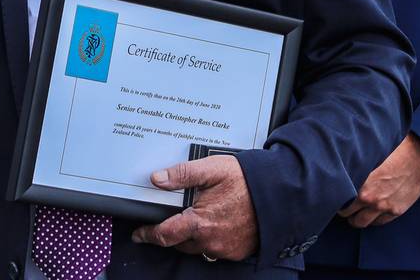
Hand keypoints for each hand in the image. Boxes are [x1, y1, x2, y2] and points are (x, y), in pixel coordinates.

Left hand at [130, 155, 256, 260]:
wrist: (280, 195)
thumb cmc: (247, 180)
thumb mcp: (212, 169)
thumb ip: (182, 174)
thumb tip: (157, 178)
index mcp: (200, 223)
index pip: (165, 235)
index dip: (148, 235)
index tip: (139, 234)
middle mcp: (210, 241)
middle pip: (180, 243)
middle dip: (171, 233)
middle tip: (169, 220)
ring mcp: (224, 249)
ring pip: (197, 247)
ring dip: (191, 236)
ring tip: (195, 218)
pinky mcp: (237, 251)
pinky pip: (215, 249)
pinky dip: (210, 238)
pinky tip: (215, 223)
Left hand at [338, 134, 419, 227]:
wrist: (418, 155)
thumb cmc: (392, 149)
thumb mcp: (368, 154)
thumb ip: (353, 164)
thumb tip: (337, 162)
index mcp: (359, 183)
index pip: (338, 198)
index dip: (334, 197)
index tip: (333, 195)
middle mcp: (370, 198)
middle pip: (348, 214)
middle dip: (344, 210)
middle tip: (342, 206)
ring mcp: (383, 207)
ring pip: (362, 222)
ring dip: (356, 218)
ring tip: (354, 213)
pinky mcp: (396, 210)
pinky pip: (379, 222)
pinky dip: (373, 220)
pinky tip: (370, 213)